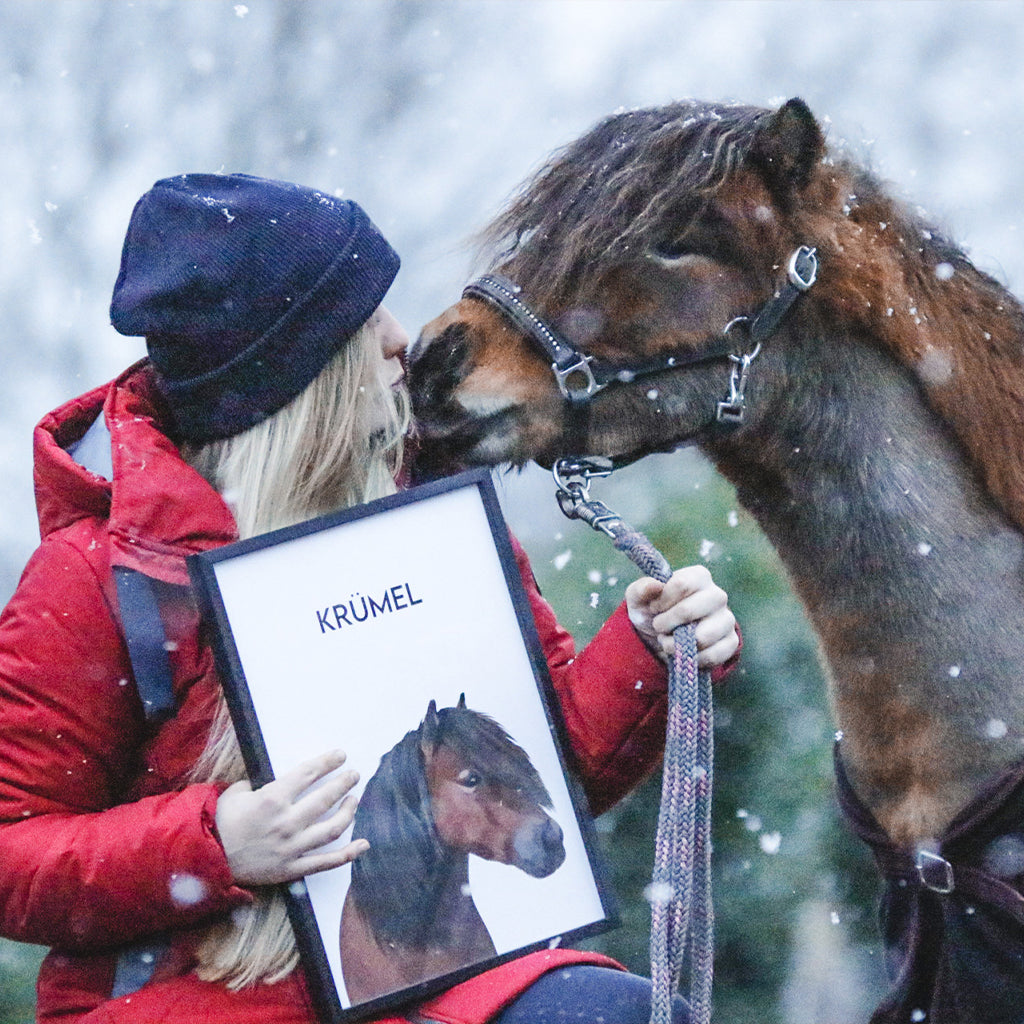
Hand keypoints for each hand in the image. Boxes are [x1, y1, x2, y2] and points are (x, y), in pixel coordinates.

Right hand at [215, 750, 367, 885]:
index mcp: (273, 799)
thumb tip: (281, 779)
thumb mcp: (237, 793)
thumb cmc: (221, 822)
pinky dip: (348, 854)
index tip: (341, 755)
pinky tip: (363, 844)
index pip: (309, 774)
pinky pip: (326, 862)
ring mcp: (292, 847)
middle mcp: (287, 822)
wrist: (208, 859)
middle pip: (326, 799)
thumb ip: (262, 784)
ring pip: (332, 829)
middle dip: (344, 783)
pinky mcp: (293, 868)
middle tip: (354, 775)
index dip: (328, 762)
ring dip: (348, 812)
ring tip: (354, 800)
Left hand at [625, 565, 737, 666]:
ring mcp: (727, 619)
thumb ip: (641, 589)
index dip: (662, 601)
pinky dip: (692, 658)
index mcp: (698, 576)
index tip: (654, 608)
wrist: (663, 638)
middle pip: (688, 610)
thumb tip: (656, 585)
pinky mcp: (731, 642)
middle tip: (659, 627)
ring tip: (669, 640)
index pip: (681, 584)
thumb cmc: (652, 611)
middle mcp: (717, 595)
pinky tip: (684, 652)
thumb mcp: (639, 599)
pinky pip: (712, 655)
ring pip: (702, 637)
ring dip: (676, 644)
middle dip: (665, 624)